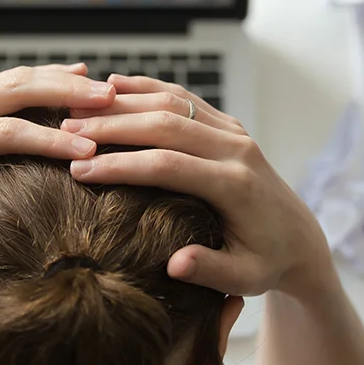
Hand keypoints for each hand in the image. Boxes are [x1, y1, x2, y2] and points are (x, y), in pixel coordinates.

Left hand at [0, 64, 114, 255]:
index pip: (3, 133)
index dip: (47, 140)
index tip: (88, 150)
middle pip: (14, 90)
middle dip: (64, 92)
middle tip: (108, 100)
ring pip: (15, 79)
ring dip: (61, 80)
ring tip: (105, 89)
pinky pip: (10, 83)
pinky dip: (46, 78)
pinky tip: (79, 74)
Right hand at [61, 75, 332, 298]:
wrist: (299, 238)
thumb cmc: (266, 263)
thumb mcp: (245, 278)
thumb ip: (211, 270)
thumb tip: (175, 265)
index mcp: (236, 184)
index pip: (168, 165)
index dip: (121, 165)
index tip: (80, 170)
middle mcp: (236, 148)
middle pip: (166, 124)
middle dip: (112, 126)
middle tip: (64, 131)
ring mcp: (233, 131)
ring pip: (172, 102)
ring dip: (122, 102)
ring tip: (76, 109)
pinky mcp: (228, 124)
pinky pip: (183, 97)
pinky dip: (147, 88)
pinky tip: (112, 86)